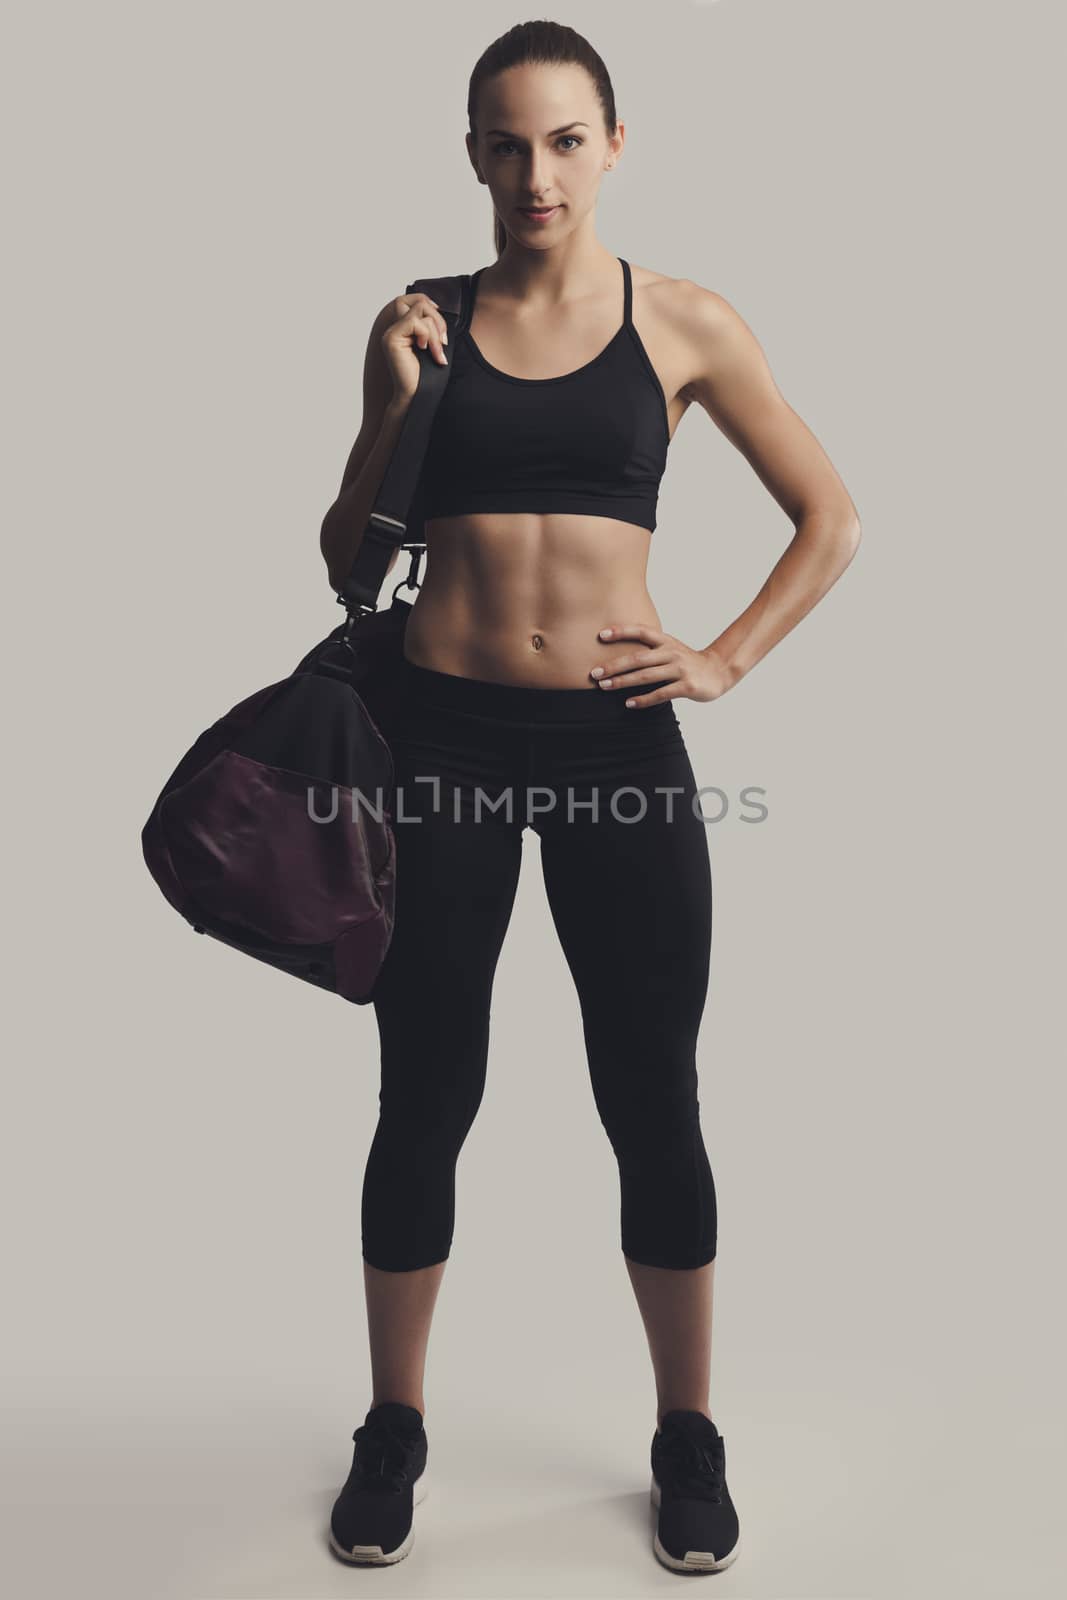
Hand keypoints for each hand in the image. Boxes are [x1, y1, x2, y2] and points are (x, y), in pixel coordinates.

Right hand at [382, 291, 449, 406]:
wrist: (418, 395)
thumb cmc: (428, 375)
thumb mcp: (434, 344)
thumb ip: (432, 326)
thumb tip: (438, 308)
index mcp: (404, 328)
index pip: (416, 300)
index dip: (432, 307)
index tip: (441, 327)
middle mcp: (395, 328)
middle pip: (419, 302)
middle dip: (438, 320)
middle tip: (443, 342)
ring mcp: (391, 332)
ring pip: (420, 312)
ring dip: (435, 332)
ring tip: (437, 352)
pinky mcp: (392, 338)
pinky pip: (415, 322)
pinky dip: (427, 335)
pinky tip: (426, 350)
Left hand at [589, 622, 732, 708]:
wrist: (719, 672)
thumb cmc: (687, 663)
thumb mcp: (670, 650)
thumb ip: (649, 651)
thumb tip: (618, 658)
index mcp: (666, 641)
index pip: (641, 631)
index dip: (621, 631)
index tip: (600, 635)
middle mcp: (671, 652)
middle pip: (637, 658)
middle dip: (614, 666)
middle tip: (594, 673)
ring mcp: (680, 669)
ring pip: (646, 676)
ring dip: (623, 682)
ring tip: (605, 687)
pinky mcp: (687, 686)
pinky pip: (661, 693)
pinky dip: (643, 699)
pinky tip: (629, 703)